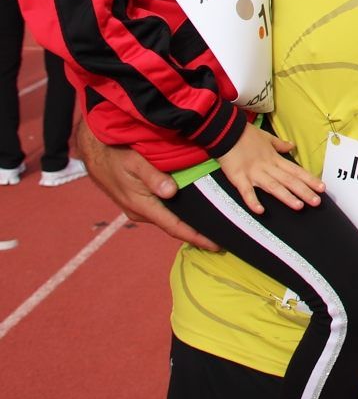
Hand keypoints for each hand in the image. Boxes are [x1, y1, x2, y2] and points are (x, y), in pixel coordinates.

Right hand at [77, 123, 219, 251]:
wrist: (94, 153)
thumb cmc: (115, 155)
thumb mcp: (135, 162)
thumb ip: (153, 177)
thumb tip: (171, 191)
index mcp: (143, 206)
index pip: (175, 227)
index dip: (197, 237)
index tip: (216, 245)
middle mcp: (141, 212)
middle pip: (174, 226)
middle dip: (197, 233)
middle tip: (222, 236)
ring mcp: (139, 208)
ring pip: (168, 219)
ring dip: (187, 223)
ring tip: (211, 225)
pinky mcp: (139, 202)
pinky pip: (162, 211)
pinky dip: (178, 213)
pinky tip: (192, 209)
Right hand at [216, 124, 324, 213]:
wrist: (226, 130)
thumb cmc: (246, 135)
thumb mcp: (266, 138)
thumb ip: (280, 145)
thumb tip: (292, 145)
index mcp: (275, 159)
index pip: (296, 171)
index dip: (309, 179)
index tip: (322, 188)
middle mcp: (267, 167)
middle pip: (289, 181)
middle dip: (304, 191)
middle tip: (317, 201)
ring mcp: (254, 173)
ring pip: (273, 186)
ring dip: (286, 196)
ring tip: (299, 206)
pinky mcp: (238, 178)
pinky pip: (246, 191)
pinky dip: (253, 201)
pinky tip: (261, 211)